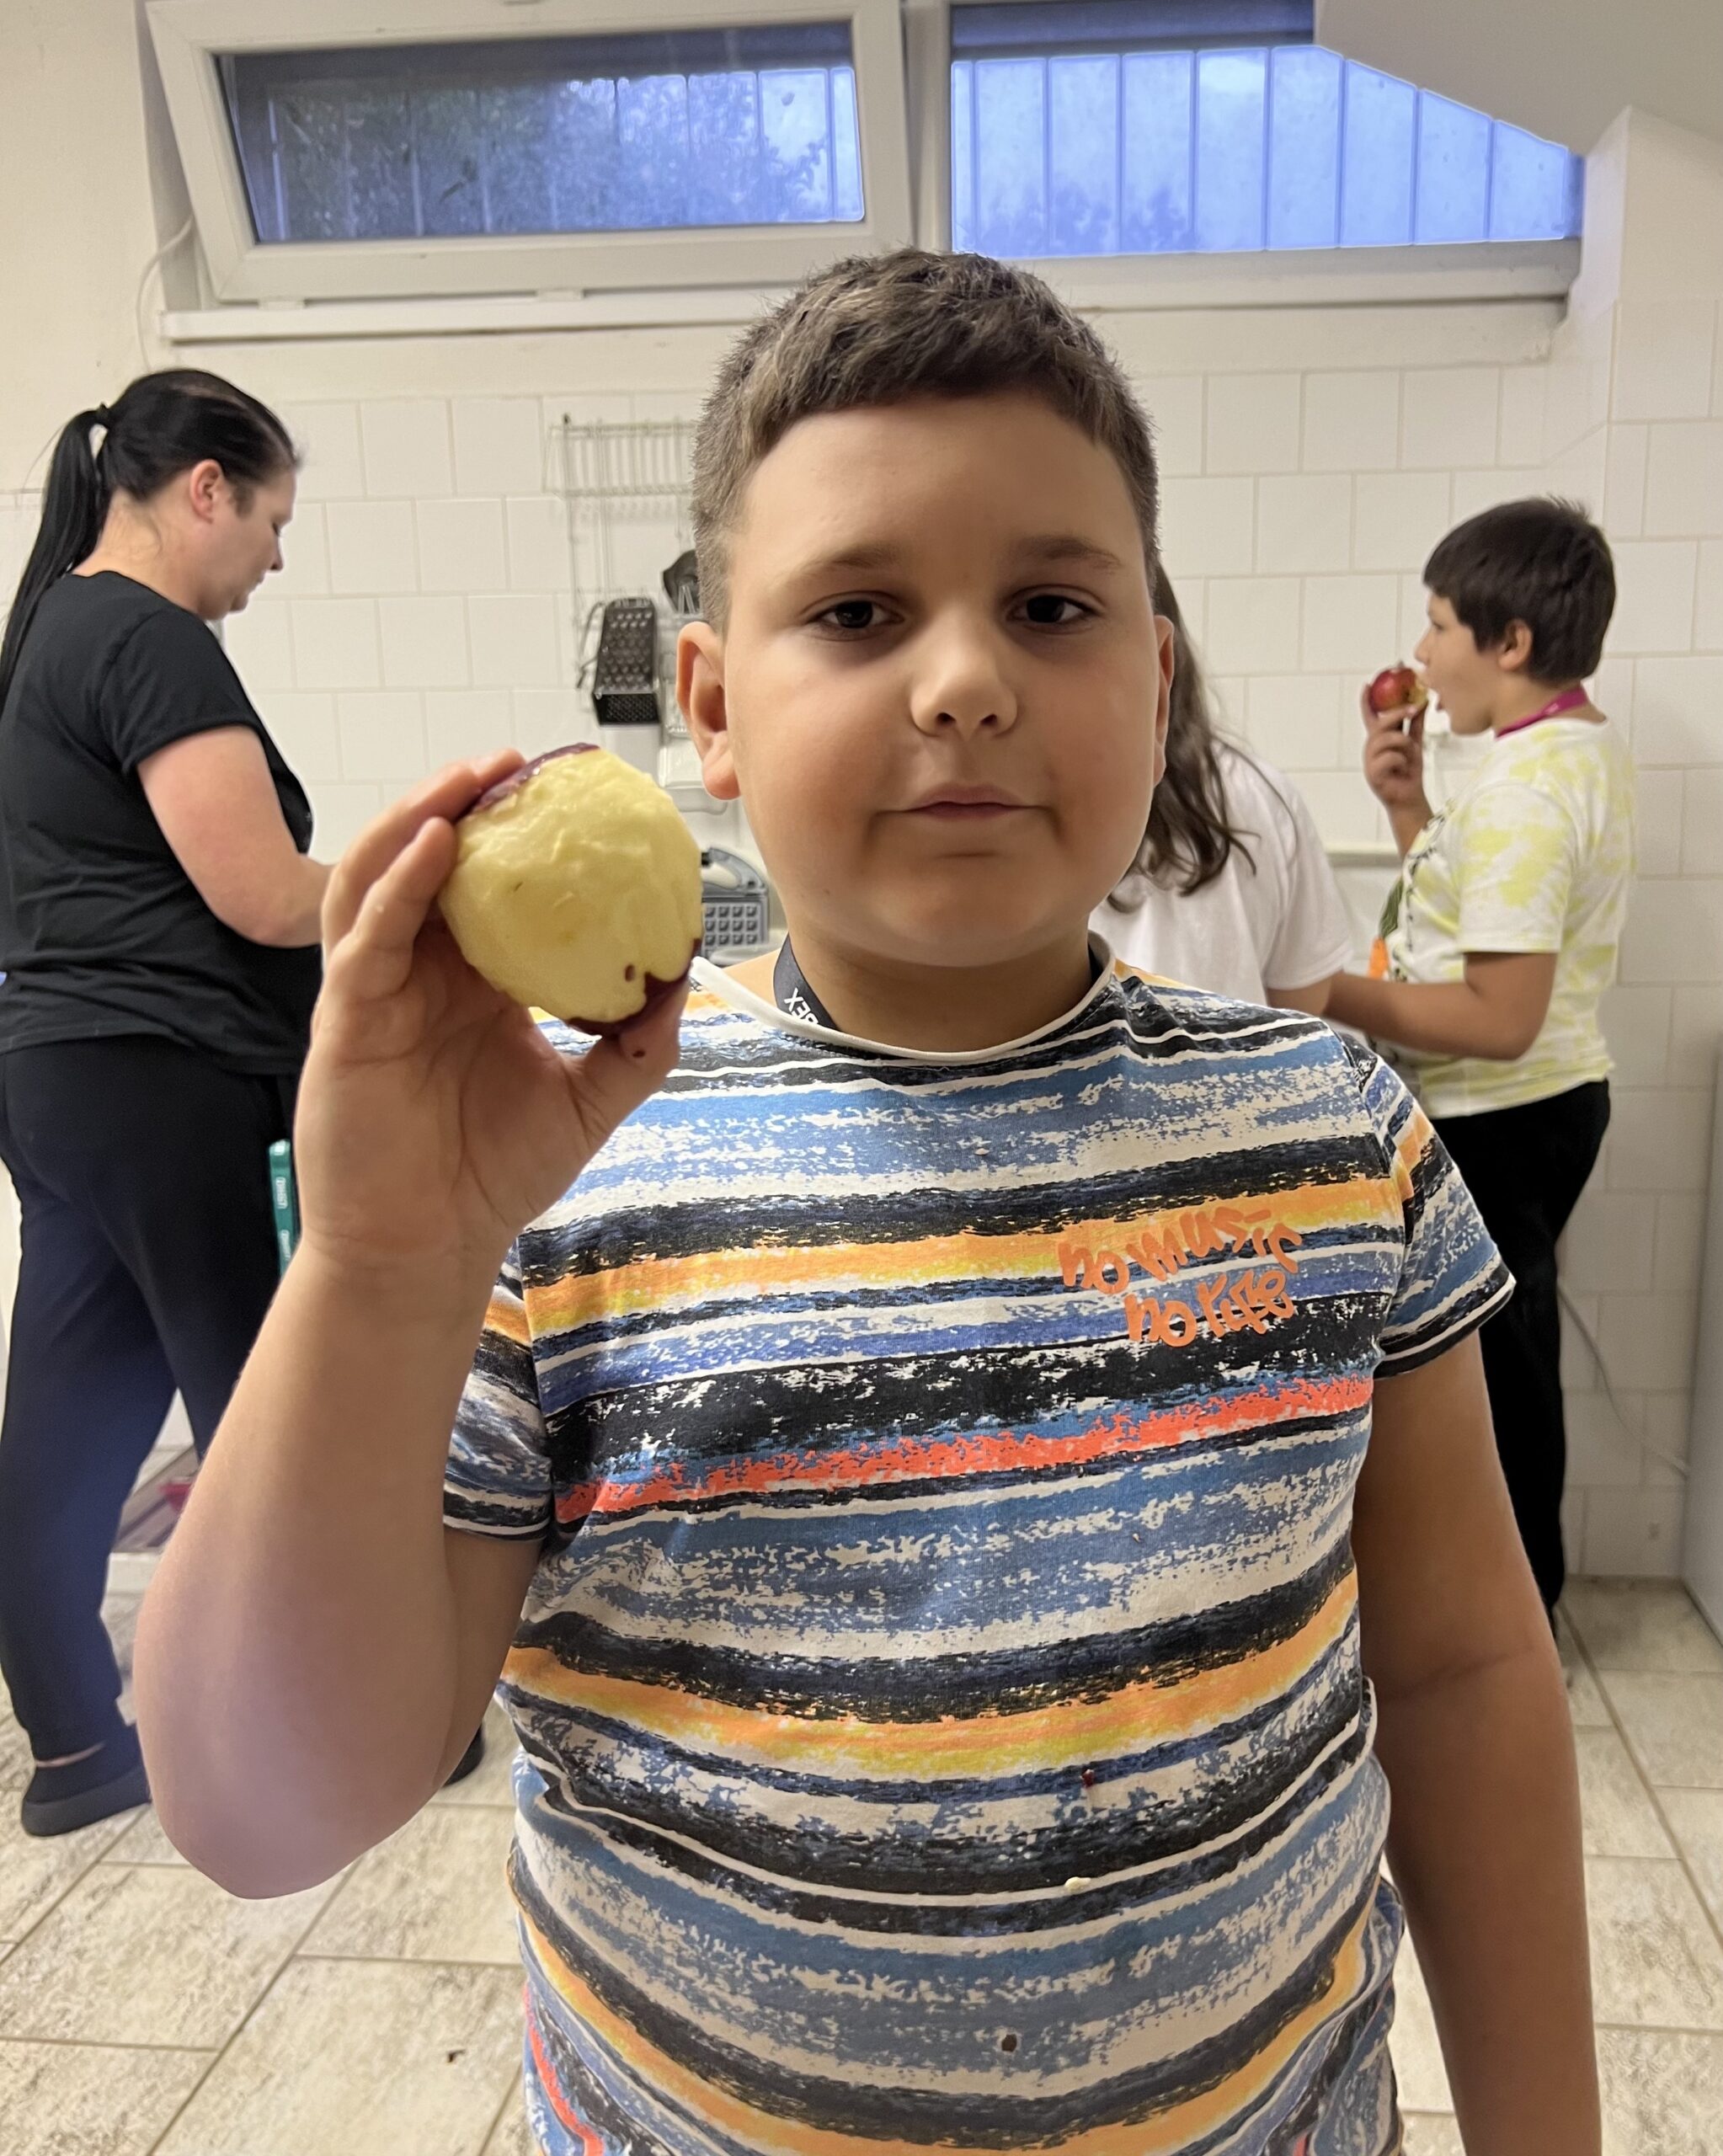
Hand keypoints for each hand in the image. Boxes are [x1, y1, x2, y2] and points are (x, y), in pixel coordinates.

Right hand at [296, 757, 687, 1280]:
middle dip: (463, 802)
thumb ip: (638, 1043)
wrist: (428, 1251)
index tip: (563, 790)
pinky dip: (396, 885)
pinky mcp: (346, 1019)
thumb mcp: (590, 1101)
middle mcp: (419, 974)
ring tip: (468, 780)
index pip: (488, 887)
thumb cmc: (493, 1177)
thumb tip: (686, 979)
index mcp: (471, 983)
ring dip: (420, 820)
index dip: (515, 834)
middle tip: (513, 762)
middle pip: (427, 863)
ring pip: (380, 878)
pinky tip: (435, 847)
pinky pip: (364, 938)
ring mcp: (376, 990)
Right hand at [1360, 687, 1431, 818]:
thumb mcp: (1415, 742)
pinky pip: (1389, 757)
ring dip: (1403, 742)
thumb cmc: (1409, 772)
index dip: (1367, 700)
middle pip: (1379, 723)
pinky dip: (1401, 760)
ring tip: (1411, 752)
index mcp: (1379, 739)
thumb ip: (1416, 722)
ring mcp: (1370, 760)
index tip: (1368, 684)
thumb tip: (1423, 701)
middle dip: (1397, 712)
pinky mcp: (1373, 773)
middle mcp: (1371, 747)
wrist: (1410, 798)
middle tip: (1414, 706)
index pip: (1370, 716)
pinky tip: (1402, 767)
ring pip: (1386, 738)